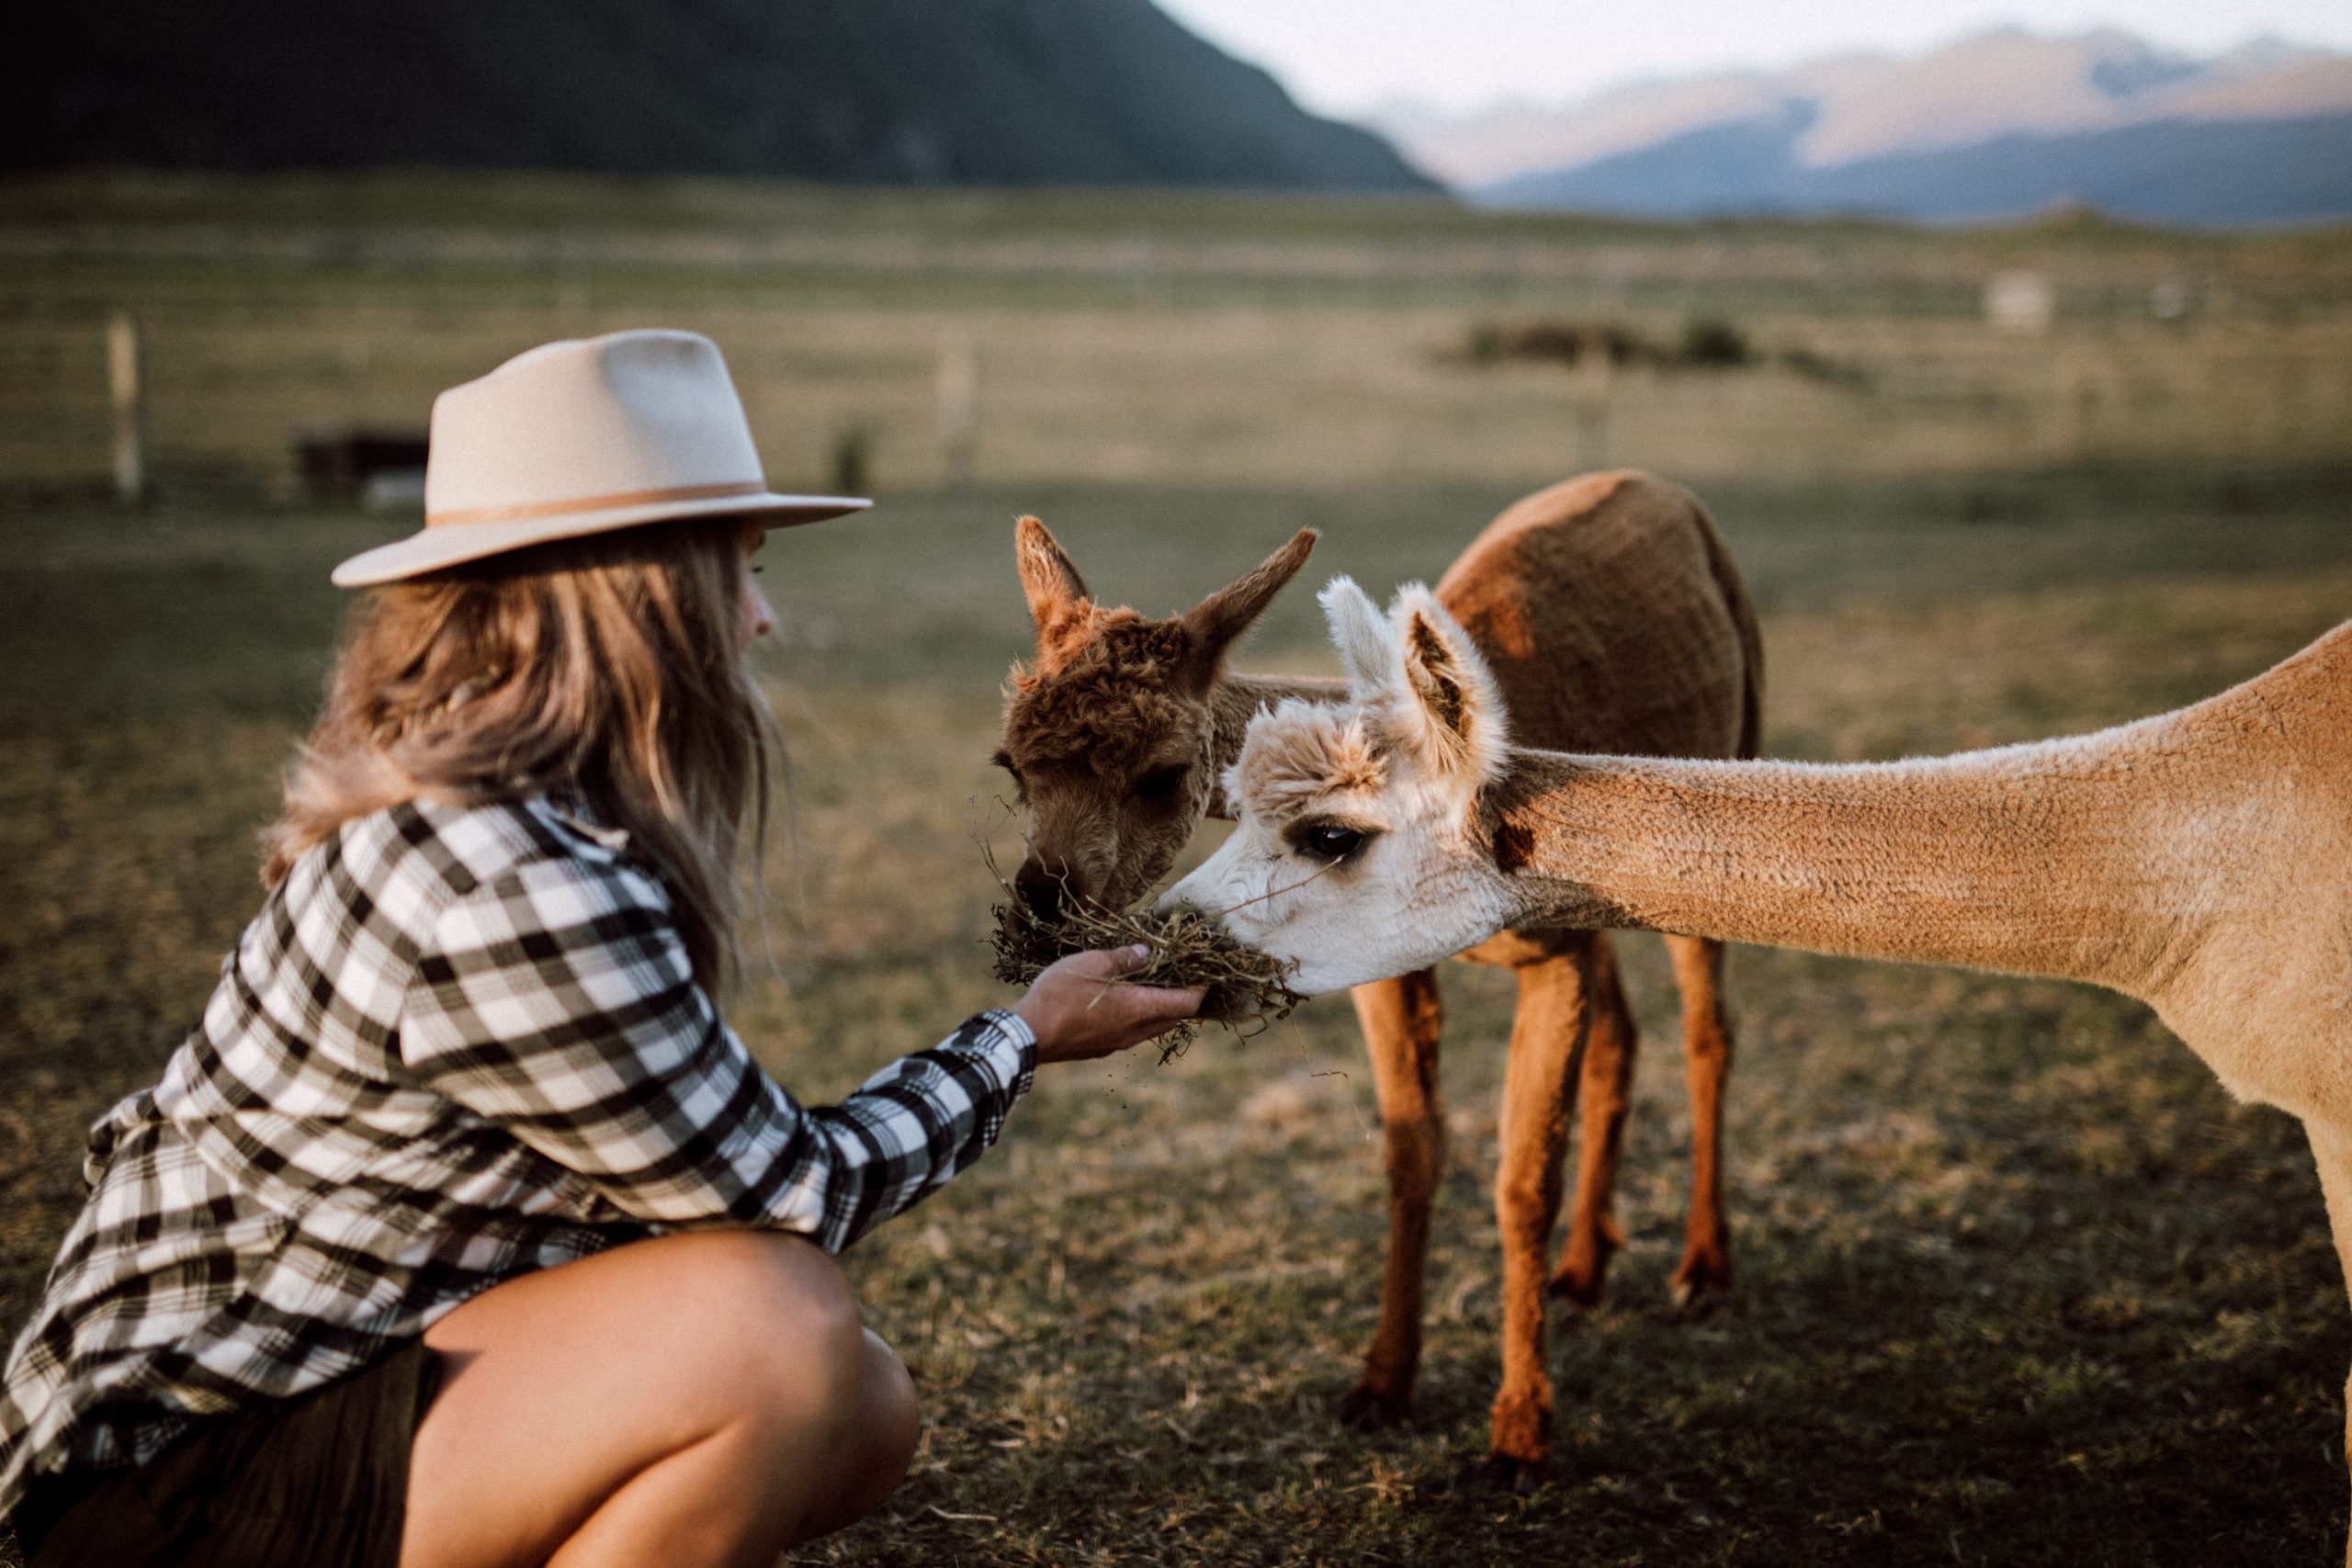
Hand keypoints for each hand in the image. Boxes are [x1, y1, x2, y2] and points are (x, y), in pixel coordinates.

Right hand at [1012, 946, 1205, 1064]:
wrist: (1030, 1035)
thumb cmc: (1062, 994)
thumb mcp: (1094, 963)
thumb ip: (1124, 958)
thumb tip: (1147, 952)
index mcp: (1141, 1009)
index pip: (1188, 1003)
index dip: (1200, 988)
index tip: (1204, 973)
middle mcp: (1136, 1031)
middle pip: (1174, 1018)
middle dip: (1182, 998)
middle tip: (1178, 974)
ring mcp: (1119, 1044)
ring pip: (1152, 1027)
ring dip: (1158, 1008)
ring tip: (1149, 985)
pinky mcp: (1102, 1049)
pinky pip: (1131, 1033)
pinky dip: (1137, 1017)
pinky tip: (1120, 1002)